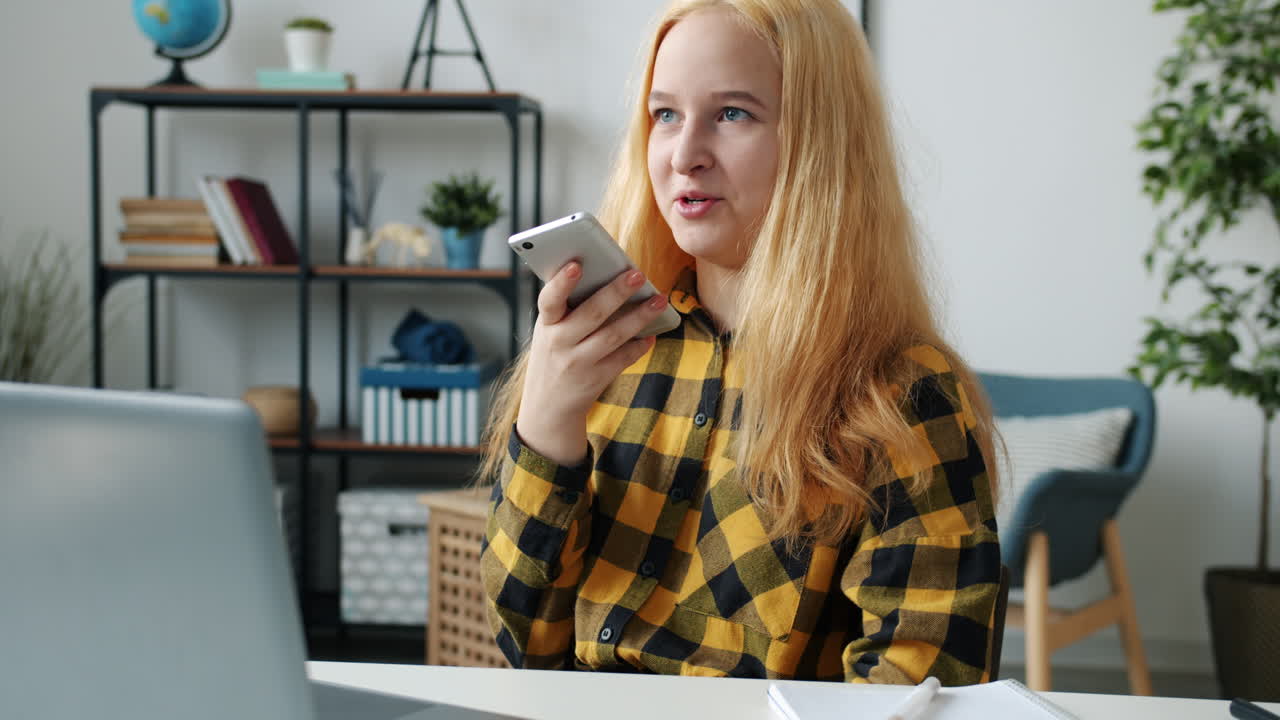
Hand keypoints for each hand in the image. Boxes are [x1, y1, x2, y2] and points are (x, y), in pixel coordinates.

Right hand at [516, 262, 669, 465]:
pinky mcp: (596, 379)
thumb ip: (569, 310)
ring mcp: (578, 363)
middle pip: (592, 314)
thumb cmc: (554, 354)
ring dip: (640, 316)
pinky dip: (639, 345)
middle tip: (638, 274)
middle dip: (617, 292)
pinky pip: (623, 358)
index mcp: (546, 325)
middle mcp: (560, 343)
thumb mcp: (550, 332)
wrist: (547, 406)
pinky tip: (652, 334)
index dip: (561, 283)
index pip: (549, 301)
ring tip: (660, 300)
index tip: (576, 265)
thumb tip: (609, 278)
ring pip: (614, 335)